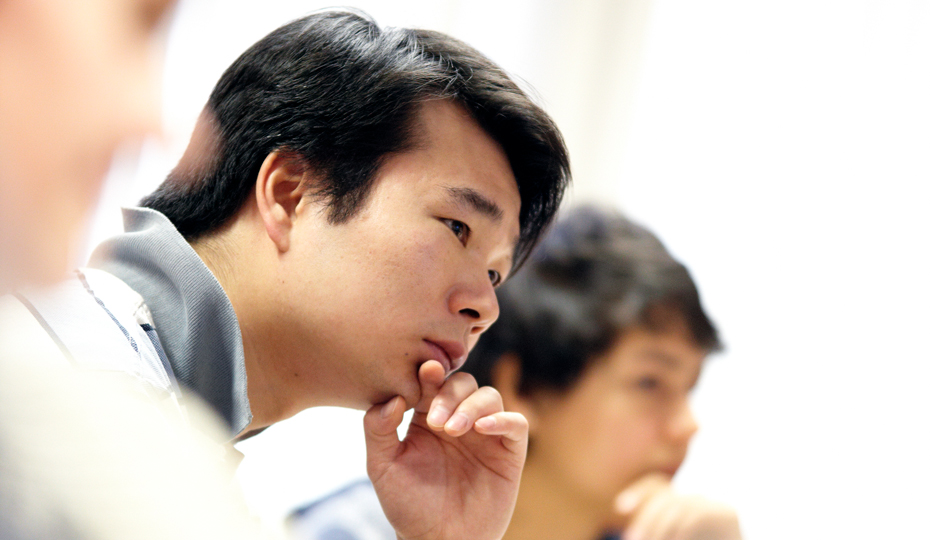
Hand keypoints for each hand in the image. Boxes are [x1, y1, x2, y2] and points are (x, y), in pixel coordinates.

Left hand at [364, 360, 527, 539]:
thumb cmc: (409, 505)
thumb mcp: (381, 466)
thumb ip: (377, 429)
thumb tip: (392, 397)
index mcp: (428, 418)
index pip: (432, 382)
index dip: (430, 373)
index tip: (425, 370)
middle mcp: (458, 420)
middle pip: (463, 383)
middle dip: (449, 394)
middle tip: (435, 422)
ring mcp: (486, 435)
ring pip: (489, 397)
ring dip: (471, 407)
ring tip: (453, 431)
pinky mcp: (509, 452)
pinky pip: (516, 423)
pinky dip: (502, 419)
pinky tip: (482, 429)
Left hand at [613, 474, 741, 539]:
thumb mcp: (668, 534)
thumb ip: (654, 530)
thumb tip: (625, 518)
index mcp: (681, 508)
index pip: (657, 487)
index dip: (638, 492)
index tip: (620, 508)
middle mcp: (699, 502)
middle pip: (666, 497)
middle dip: (645, 519)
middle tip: (632, 539)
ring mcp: (716, 506)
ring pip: (678, 505)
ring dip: (659, 528)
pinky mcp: (729, 515)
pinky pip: (696, 515)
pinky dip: (680, 531)